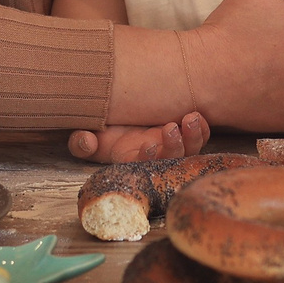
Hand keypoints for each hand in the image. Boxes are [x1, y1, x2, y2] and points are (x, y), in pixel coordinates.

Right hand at [67, 112, 208, 163]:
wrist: (123, 116)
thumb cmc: (104, 129)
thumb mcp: (87, 135)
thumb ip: (82, 142)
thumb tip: (86, 142)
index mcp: (132, 162)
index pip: (143, 166)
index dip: (148, 159)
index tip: (148, 145)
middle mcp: (156, 158)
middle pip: (172, 161)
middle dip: (174, 148)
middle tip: (170, 129)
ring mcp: (173, 148)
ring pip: (190, 151)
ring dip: (192, 137)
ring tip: (189, 119)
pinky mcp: (185, 135)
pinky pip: (200, 138)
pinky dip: (202, 129)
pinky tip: (196, 116)